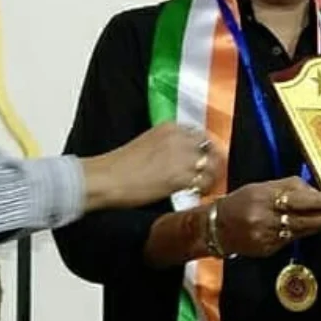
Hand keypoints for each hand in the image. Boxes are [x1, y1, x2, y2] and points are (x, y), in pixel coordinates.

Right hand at [81, 123, 220, 209]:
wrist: (107, 178)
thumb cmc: (120, 165)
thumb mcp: (147, 143)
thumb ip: (167, 145)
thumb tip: (179, 158)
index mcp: (169, 127)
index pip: (200, 133)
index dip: (205, 147)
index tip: (206, 156)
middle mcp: (179, 138)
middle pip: (210, 147)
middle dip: (213, 159)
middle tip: (212, 171)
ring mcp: (182, 157)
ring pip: (211, 164)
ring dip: (212, 174)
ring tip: (208, 184)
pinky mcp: (181, 177)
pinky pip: (205, 181)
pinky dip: (206, 187)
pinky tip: (201, 192)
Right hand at [215, 177, 320, 257]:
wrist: (216, 226)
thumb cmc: (241, 201)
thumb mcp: (261, 187)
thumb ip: (287, 187)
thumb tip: (314, 191)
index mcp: (261, 198)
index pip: (294, 199)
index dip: (316, 200)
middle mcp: (263, 218)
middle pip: (299, 218)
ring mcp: (264, 236)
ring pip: (297, 232)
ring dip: (317, 226)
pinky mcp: (266, 250)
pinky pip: (289, 241)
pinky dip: (301, 234)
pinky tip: (312, 230)